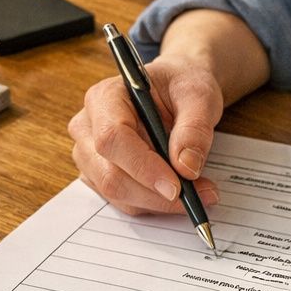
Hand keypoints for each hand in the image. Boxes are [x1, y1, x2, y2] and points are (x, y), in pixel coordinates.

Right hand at [69, 54, 223, 214]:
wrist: (176, 90)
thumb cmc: (181, 86)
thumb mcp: (199, 96)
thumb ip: (194, 128)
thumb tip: (187, 167)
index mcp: (105, 97)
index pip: (113, 138)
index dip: (143, 167)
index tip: (177, 186)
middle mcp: (88, 127)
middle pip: (110, 175)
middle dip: (156, 193)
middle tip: (201, 195)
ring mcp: (90, 154)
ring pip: (117, 194)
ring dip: (160, 202)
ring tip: (200, 191)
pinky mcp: (100, 175)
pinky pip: (125, 201)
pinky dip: (156, 203)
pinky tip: (181, 192)